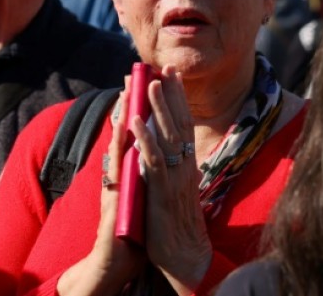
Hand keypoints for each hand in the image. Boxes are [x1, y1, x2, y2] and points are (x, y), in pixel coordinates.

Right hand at [57, 84, 145, 295]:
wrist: (118, 262)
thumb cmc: (134, 231)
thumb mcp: (145, 197)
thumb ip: (147, 176)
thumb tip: (156, 157)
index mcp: (131, 172)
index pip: (135, 135)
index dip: (140, 110)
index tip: (146, 83)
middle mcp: (121, 175)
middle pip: (124, 134)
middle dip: (129, 103)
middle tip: (133, 74)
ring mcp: (116, 186)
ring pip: (118, 146)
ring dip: (122, 118)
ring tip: (127, 92)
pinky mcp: (115, 200)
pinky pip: (119, 170)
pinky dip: (123, 149)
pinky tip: (125, 130)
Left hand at [130, 66, 212, 294]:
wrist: (184, 256)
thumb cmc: (178, 224)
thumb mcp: (178, 188)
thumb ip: (175, 167)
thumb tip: (174, 150)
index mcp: (188, 164)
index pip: (185, 123)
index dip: (178, 98)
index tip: (172, 74)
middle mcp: (185, 165)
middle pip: (179, 122)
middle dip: (171, 93)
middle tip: (164, 66)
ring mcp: (175, 177)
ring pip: (168, 135)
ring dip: (158, 108)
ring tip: (149, 84)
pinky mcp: (161, 191)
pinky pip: (152, 159)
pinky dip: (144, 137)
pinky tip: (134, 120)